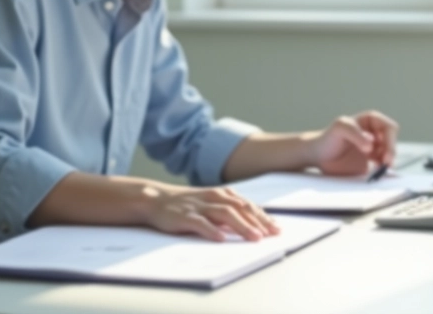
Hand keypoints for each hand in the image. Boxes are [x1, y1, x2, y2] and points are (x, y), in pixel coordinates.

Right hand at [141, 184, 280, 241]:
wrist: (156, 199)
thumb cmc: (187, 205)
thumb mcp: (211, 205)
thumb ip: (230, 213)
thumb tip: (253, 226)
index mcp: (223, 194)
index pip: (248, 206)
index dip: (263, 217)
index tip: (276, 228)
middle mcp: (214, 198)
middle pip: (241, 208)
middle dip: (258, 221)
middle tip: (272, 234)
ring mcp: (199, 206)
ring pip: (225, 214)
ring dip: (242, 226)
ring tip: (254, 237)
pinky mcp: (185, 216)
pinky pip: (200, 223)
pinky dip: (212, 230)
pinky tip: (221, 238)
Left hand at [309, 110, 399, 175]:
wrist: (318, 156)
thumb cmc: (328, 138)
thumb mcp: (340, 128)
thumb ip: (356, 134)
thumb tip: (371, 145)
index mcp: (371, 120)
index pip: (389, 128)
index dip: (390, 140)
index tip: (384, 153)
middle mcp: (375, 133)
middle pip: (392, 141)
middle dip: (391, 152)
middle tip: (387, 163)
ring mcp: (374, 147)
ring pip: (390, 153)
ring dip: (388, 161)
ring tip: (380, 168)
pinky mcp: (370, 161)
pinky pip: (383, 164)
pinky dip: (383, 169)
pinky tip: (377, 172)